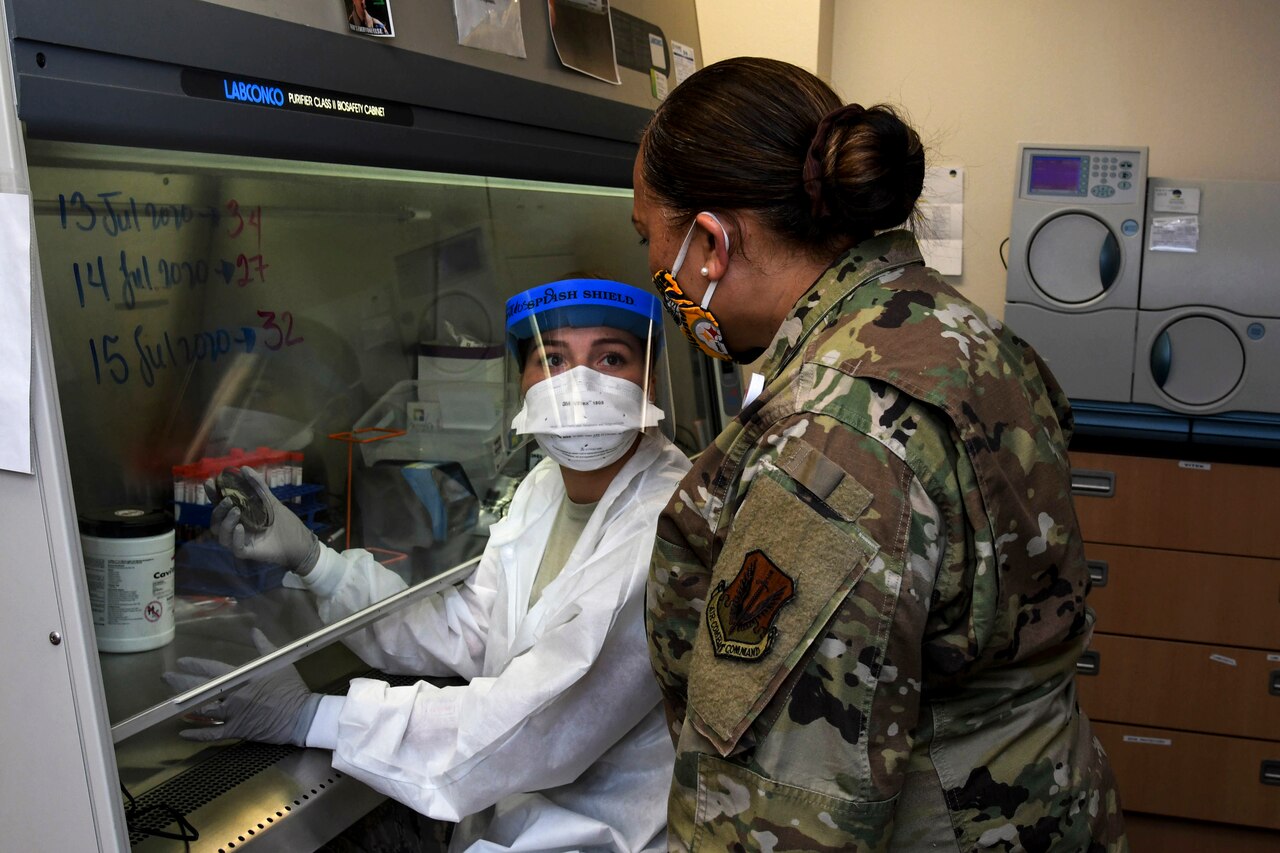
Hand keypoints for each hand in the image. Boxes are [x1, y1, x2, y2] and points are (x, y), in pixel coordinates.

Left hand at [164, 628, 320, 745]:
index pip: (211, 669)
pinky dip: (197, 734)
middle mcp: (232, 696)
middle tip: (166, 678)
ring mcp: (233, 715)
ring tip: (170, 703)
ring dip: (185, 706)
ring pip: (202, 710)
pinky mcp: (236, 731)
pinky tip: (183, 733)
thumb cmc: (290, 687)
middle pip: (200, 689)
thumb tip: (254, 630)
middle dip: (181, 683)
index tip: (181, 662)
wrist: (301, 715)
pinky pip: (212, 734)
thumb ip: (264, 646)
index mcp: (241, 678)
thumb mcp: (278, 662)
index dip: (195, 665)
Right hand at [206, 466, 320, 573]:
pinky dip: (235, 537)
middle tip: (228, 499)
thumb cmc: (284, 522)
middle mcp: (236, 528)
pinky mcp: (248, 552)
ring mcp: (241, 541)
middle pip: (216, 521)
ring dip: (225, 522)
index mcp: (239, 515)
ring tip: (236, 510)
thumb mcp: (270, 501)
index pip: (220, 505)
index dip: (212, 495)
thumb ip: (258, 486)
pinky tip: (241, 528)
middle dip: (218, 509)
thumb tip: (244, 468)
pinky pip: (236, 547)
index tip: (210, 482)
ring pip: (222, 535)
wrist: (300, 541)